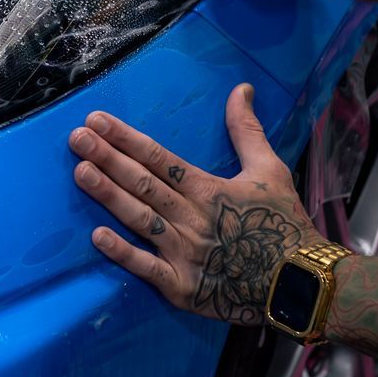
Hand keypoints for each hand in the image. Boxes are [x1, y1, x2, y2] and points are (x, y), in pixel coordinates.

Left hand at [70, 84, 325, 324]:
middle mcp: (192, 217)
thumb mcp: (270, 170)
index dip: (126, 138)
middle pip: (143, 184)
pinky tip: (97, 235)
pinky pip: (147, 268)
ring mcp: (185, 254)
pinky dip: (123, 253)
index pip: (159, 157)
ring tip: (80, 172)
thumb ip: (247, 130)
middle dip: (107, 158)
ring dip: (108, 196)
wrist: (302, 284)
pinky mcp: (183, 287)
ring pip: (140, 219)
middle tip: (76, 138)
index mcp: (209, 189)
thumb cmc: (283, 224)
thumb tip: (240, 89)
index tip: (97, 120)